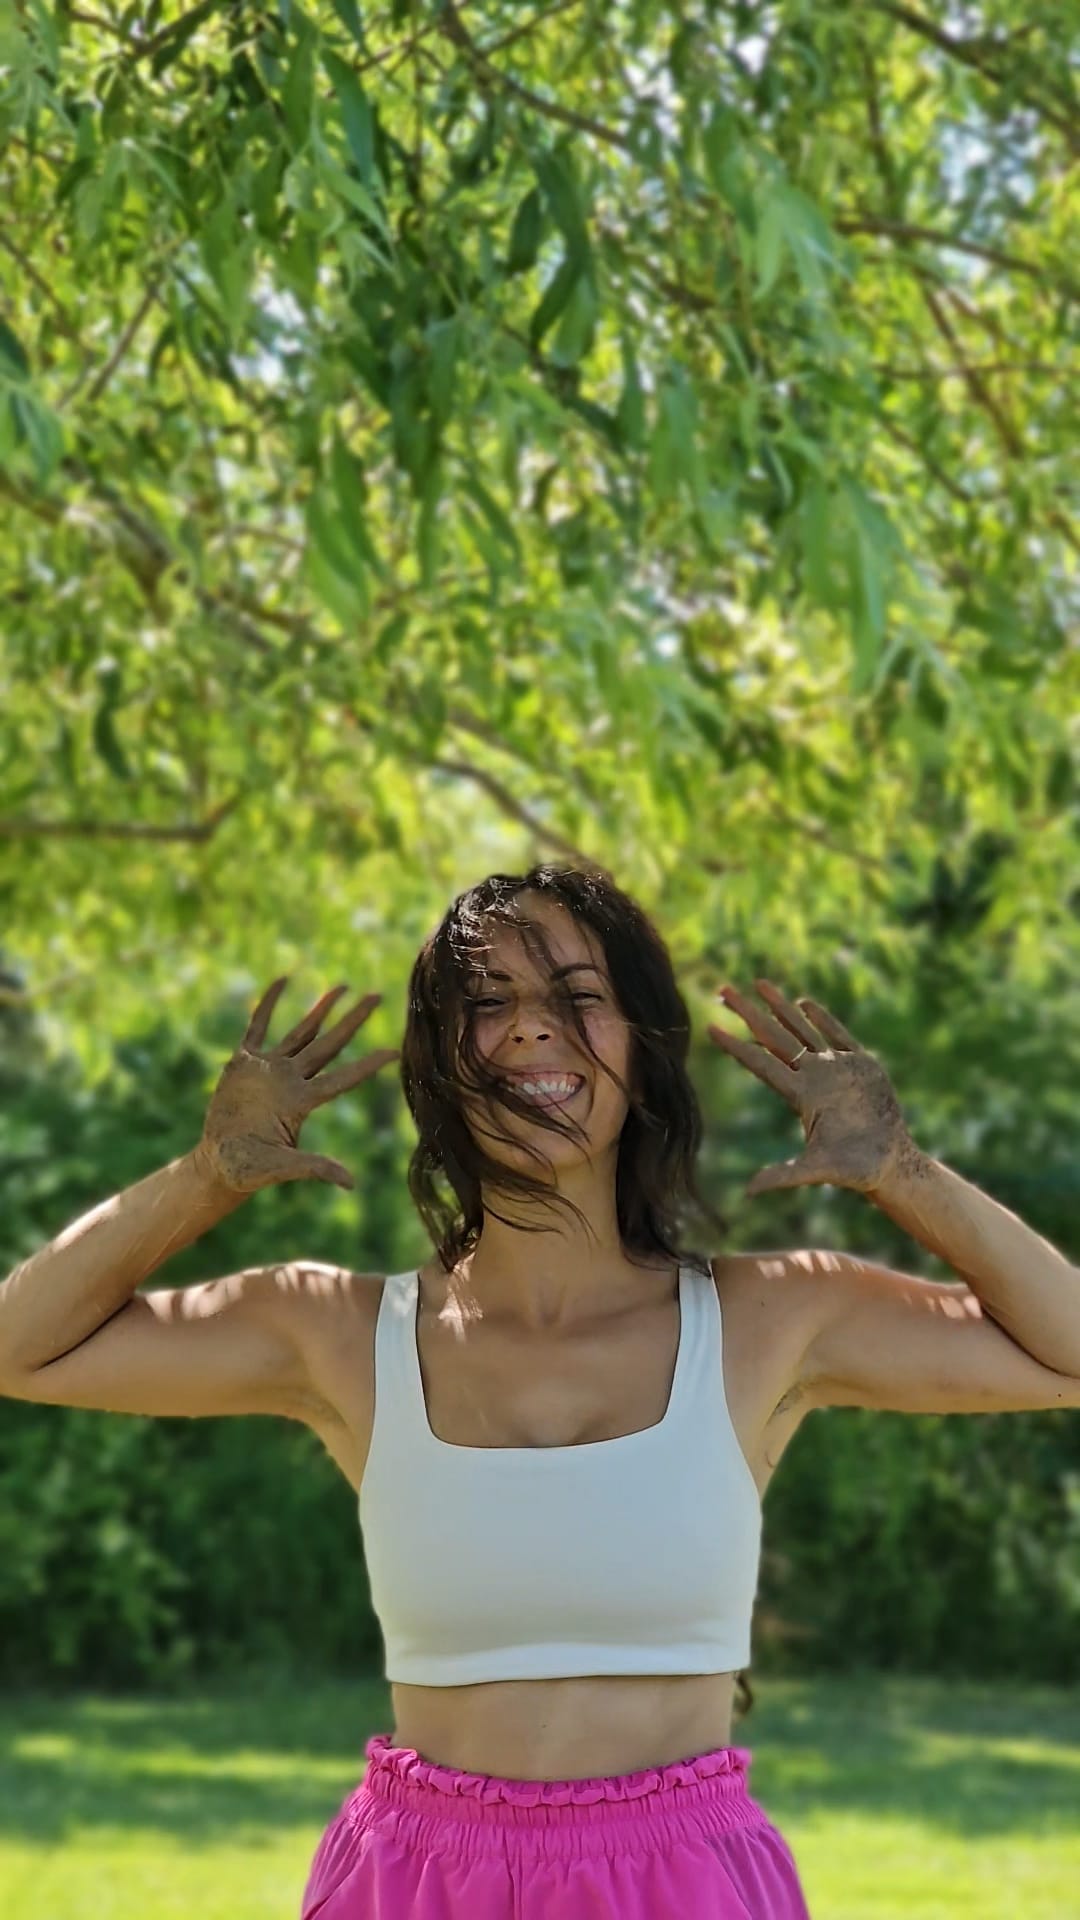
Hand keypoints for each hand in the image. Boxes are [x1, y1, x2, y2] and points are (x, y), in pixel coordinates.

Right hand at [195, 977, 399, 1194]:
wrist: (220, 1162)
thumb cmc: (250, 1170)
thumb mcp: (283, 1168)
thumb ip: (314, 1167)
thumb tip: (351, 1183)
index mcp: (302, 1102)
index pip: (343, 1079)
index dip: (368, 1065)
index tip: (394, 1051)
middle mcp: (292, 1081)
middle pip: (330, 1044)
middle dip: (353, 1020)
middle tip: (377, 996)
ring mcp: (269, 1069)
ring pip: (302, 1031)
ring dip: (321, 1009)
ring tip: (343, 987)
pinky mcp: (243, 1063)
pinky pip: (258, 1026)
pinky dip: (269, 1003)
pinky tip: (283, 981)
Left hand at [707, 977, 912, 1196]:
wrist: (889, 1163)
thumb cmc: (853, 1170)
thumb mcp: (816, 1170)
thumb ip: (784, 1175)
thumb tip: (749, 1191)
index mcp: (800, 1095)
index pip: (760, 1063)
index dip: (736, 1046)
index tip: (710, 1028)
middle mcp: (812, 1076)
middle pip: (773, 1037)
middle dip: (749, 1013)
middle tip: (723, 990)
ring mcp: (836, 1068)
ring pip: (801, 1029)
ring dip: (780, 1007)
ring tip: (758, 983)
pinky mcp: (861, 1064)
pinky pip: (837, 1034)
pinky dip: (821, 1018)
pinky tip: (803, 1003)